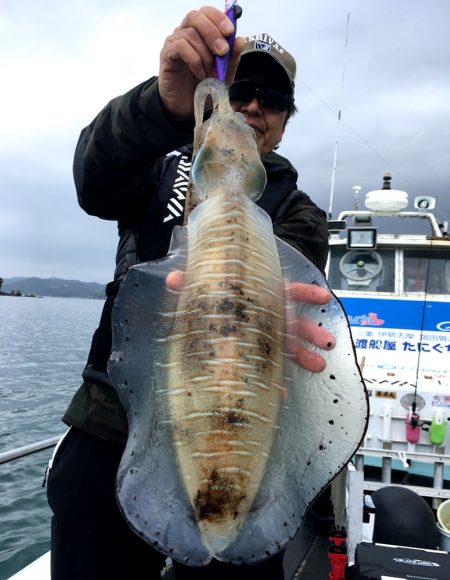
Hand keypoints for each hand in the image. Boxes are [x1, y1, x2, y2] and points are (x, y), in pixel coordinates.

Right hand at [158, 5, 243, 119]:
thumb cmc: (203, 87)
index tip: (230, 31)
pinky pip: (180, 47)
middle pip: (196, 17)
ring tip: (210, 73)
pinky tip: (200, 73)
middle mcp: (186, 33)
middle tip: (222, 51)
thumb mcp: (224, 74)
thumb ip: (232, 58)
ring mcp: (174, 42)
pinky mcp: (167, 54)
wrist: (187, 107)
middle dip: (212, 32)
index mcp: (200, 33)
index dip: (219, 18)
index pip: (207, 13)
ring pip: (190, 34)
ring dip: (205, 55)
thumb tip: (240, 40)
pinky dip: (194, 60)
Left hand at [167, 273, 335, 373]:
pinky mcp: (259, 355)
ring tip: (319, 365)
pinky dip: (276, 383)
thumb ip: (191, 283)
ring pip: (291, 345)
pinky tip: (282, 395)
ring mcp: (268, 336)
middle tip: (327, 342)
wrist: (218, 305)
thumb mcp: (207, 288)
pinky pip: (272, 369)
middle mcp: (269, 316)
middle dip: (311, 332)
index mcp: (261, 298)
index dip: (305, 294)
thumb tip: (172, 279)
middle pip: (294, 322)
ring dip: (306, 355)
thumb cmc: (219, 295)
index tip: (323, 297)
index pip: (288, 291)